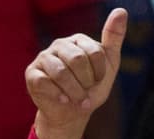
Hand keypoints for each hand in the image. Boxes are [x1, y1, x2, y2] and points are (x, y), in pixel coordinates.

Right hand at [27, 8, 126, 138]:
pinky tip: (63, 99)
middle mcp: (59, 45)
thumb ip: (114, 38)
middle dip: (86, 83)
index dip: (99, 74)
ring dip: (75, 93)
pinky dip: (59, 95)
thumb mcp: (108, 65)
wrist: (73, 113)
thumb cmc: (91, 88)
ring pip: (61, 72)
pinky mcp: (32, 73)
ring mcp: (44, 58)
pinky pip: (45, 82)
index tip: (97, 81)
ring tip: (78, 100)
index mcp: (78, 40)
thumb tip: (121, 11)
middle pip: (78, 60)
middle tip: (86, 92)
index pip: (96, 53)